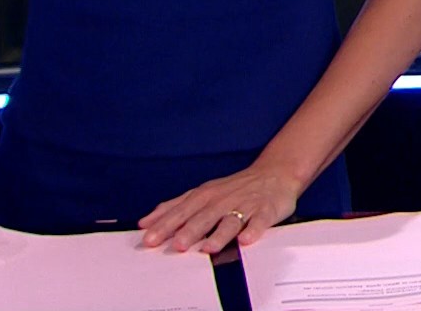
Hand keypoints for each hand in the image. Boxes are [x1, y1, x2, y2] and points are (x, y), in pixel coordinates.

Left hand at [140, 163, 301, 252]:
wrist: (275, 173)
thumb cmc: (234, 188)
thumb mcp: (202, 193)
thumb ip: (174, 207)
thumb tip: (146, 222)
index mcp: (205, 196)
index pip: (182, 211)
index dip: (165, 225)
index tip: (149, 239)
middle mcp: (223, 200)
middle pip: (204, 217)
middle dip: (190, 230)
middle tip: (176, 245)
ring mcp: (245, 205)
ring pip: (230, 220)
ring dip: (219, 234)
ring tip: (208, 248)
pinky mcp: (266, 210)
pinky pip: (259, 221)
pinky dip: (253, 230)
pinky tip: (246, 240)